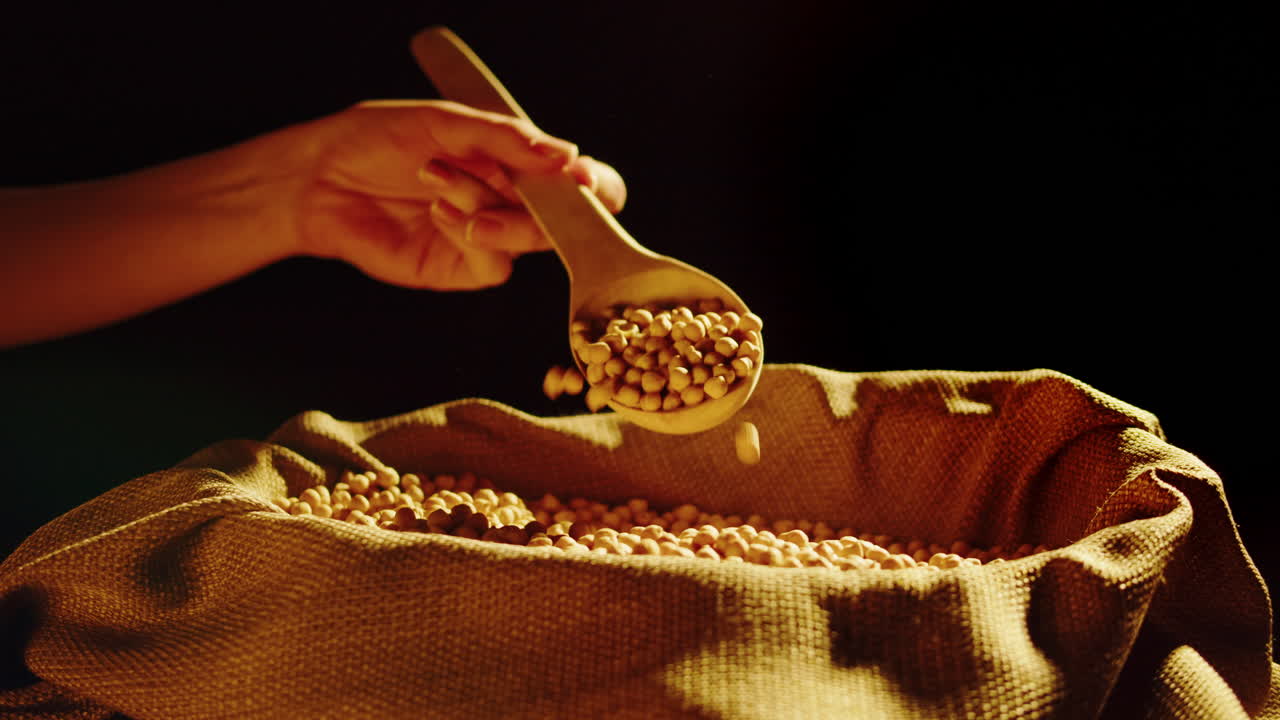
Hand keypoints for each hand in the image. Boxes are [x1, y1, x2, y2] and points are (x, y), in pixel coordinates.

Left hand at [294, 100, 625, 289]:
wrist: (318, 178)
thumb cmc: (375, 140)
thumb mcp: (446, 123)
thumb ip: (507, 140)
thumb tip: (568, 158)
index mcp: (516, 162)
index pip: (578, 179)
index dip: (594, 184)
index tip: (582, 178)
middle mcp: (510, 202)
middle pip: (566, 219)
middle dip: (551, 205)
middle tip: (538, 188)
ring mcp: (489, 238)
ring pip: (530, 240)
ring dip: (492, 208)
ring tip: (439, 179)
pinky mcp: (462, 269)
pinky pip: (494, 262)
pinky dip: (470, 233)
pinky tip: (437, 210)